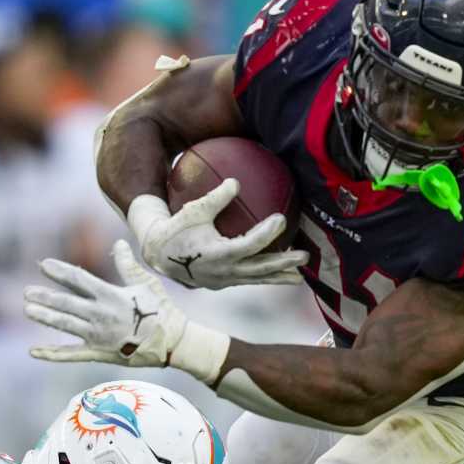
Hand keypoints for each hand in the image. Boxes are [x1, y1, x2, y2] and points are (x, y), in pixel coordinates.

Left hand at [26, 240, 192, 365]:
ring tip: (28, 309)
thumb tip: (118, 243)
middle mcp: (100, 315)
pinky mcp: (98, 354)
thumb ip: (127, 264)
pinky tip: (32, 350)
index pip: (79, 280)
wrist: (173, 342)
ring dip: (45, 317)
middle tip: (27, 292)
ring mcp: (97, 336)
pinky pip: (70, 354)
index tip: (44, 265)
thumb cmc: (162, 310)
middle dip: (45, 296)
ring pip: (65, 325)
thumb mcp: (146, 283)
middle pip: (66, 303)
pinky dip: (51, 353)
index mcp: (110, 295)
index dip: (60, 271)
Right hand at [129, 181, 306, 287]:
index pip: (249, 245)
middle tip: (305, 256)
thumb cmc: (177, 229)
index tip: (280, 218)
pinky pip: (249, 280)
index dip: (267, 233)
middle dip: (284, 263)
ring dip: (278, 276)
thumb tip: (236, 181)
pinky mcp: (223, 283)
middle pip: (260, 269)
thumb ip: (216, 198)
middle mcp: (224, 271)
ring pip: (256, 280)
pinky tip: (278, 272)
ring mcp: (224, 280)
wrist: (159, 255)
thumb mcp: (194, 211)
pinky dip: (264, 277)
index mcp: (218, 254)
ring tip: (299, 276)